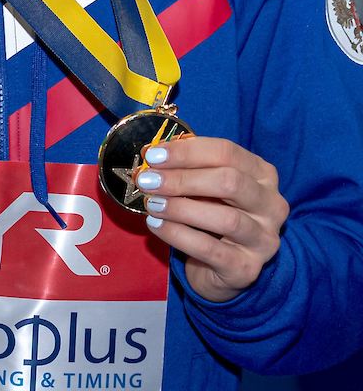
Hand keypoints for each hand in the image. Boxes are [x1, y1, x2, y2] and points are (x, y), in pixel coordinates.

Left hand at [135, 135, 288, 301]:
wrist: (220, 268)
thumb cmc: (211, 212)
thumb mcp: (204, 185)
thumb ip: (188, 168)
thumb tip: (153, 155)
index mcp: (262, 174)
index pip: (226, 152)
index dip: (187, 151)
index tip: (153, 155)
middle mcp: (272, 205)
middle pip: (230, 182)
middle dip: (182, 179)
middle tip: (147, 181)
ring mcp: (264, 239)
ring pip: (225, 218)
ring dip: (180, 208)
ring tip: (151, 204)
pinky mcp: (248, 268)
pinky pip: (210, 249)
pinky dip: (177, 234)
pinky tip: (155, 225)